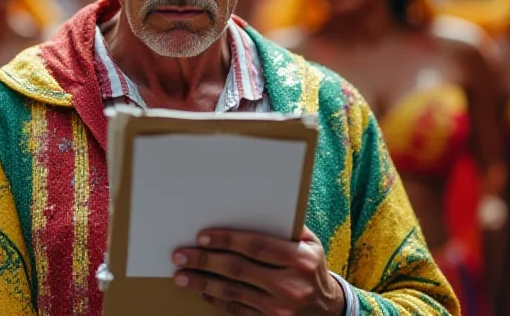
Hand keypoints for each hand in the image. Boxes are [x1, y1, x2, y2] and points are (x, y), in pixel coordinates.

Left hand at [172, 227, 345, 315]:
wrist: (329, 310)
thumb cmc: (313, 269)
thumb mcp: (311, 245)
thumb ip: (289, 227)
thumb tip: (260, 204)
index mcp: (300, 260)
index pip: (256, 246)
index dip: (227, 240)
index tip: (202, 236)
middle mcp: (290, 285)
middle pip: (238, 270)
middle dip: (205, 261)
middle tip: (180, 255)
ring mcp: (279, 308)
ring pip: (232, 292)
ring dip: (203, 283)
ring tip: (181, 275)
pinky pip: (236, 310)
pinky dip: (215, 299)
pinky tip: (201, 290)